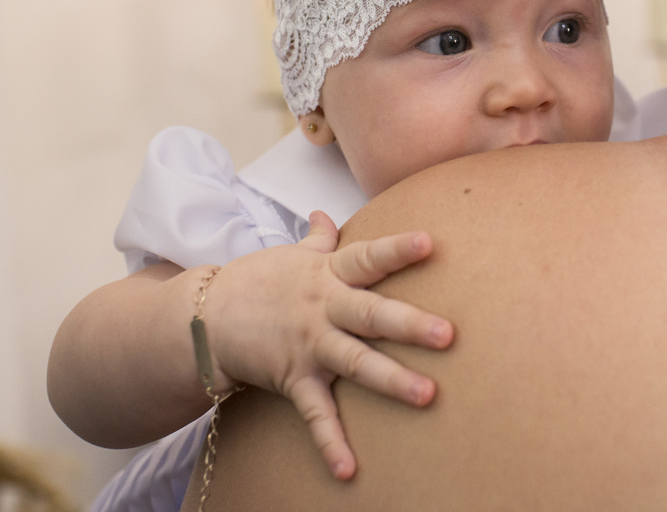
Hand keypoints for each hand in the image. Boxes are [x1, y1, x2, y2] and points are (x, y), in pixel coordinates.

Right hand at [197, 211, 452, 479]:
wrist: (202, 317)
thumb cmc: (257, 282)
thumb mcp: (291, 256)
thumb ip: (318, 238)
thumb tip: (324, 213)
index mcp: (329, 274)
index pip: (368, 257)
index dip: (397, 249)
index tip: (428, 242)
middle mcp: (324, 309)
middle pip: (371, 314)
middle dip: (410, 325)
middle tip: (448, 334)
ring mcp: (310, 346)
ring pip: (355, 363)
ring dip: (391, 380)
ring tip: (428, 395)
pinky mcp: (293, 379)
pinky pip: (315, 413)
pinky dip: (331, 442)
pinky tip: (349, 469)